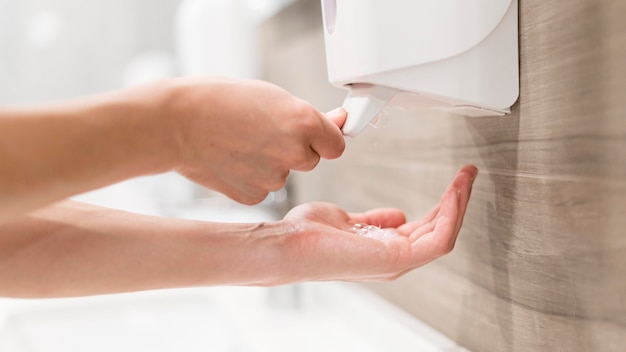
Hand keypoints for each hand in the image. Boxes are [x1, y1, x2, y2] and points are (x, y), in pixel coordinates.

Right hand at [160, 77, 346, 203]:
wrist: (175, 123)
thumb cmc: (217, 100)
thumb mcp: (270, 95)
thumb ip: (307, 114)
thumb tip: (338, 121)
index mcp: (304, 122)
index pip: (336, 144)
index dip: (323, 139)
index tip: (314, 136)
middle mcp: (294, 153)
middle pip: (310, 160)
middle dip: (294, 149)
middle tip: (261, 132)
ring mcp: (274, 178)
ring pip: (283, 174)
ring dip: (269, 163)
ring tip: (238, 142)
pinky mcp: (254, 196)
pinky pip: (262, 188)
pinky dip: (250, 178)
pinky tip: (230, 160)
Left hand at [275, 165, 476, 282]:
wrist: (289, 243)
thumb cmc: (308, 234)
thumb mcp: (349, 220)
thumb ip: (375, 221)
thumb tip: (398, 215)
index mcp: (385, 250)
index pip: (426, 230)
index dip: (443, 206)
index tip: (454, 183)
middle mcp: (395, 258)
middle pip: (439, 231)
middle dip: (457, 201)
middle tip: (467, 175)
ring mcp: (397, 261)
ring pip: (444, 234)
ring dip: (459, 204)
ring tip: (466, 178)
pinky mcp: (396, 259)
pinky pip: (438, 239)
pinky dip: (450, 214)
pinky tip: (453, 192)